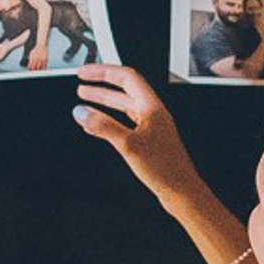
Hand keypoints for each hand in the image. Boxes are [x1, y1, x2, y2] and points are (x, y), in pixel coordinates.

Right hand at [72, 65, 197, 195]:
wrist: (181, 191)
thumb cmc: (165, 169)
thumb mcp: (129, 145)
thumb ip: (103, 127)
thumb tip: (82, 112)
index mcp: (152, 107)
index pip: (126, 77)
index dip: (103, 72)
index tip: (85, 72)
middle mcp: (153, 114)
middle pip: (124, 91)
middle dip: (101, 85)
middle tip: (82, 83)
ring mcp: (151, 127)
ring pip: (124, 108)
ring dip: (104, 103)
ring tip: (85, 101)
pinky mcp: (148, 141)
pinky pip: (125, 124)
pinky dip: (109, 122)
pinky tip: (97, 127)